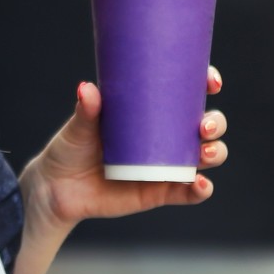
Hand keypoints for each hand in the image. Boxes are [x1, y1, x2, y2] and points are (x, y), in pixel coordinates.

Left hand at [22, 67, 227, 229]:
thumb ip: (85, 110)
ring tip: (204, 153)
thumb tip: (87, 89)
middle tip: (204, 125)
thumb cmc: (70, 148)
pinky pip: (189, 192)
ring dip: (215, 152)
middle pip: (206, 124)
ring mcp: (166, 165)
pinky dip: (200, 189)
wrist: (58, 190)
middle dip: (216, 122)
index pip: (188, 92)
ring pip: (205, 156)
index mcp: (152, 110)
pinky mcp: (160, 192)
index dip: (207, 83)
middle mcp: (166, 136)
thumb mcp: (78, 126)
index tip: (211, 81)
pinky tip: (200, 184)